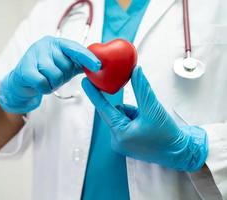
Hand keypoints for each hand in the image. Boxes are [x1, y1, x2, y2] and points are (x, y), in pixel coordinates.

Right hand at [0, 36, 100, 113]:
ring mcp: (33, 55)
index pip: (75, 48)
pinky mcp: (25, 69)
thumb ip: (79, 63)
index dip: (87, 57)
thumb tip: (99, 66)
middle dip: (63, 77)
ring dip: (53, 84)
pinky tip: (39, 85)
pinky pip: (44, 83)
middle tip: (53, 77)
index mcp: (56, 43)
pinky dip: (45, 88)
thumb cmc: (46, 72)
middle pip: (65, 66)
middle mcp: (44, 45)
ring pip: (55, 76)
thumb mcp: (64, 66)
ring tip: (47, 81)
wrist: (22, 81)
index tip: (97, 66)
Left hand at [82, 66, 207, 171]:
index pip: (104, 109)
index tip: (85, 81)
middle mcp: (117, 140)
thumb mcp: (153, 108)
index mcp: (121, 133)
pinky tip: (146, 125)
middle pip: (115, 113)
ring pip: (121, 117)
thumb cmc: (167, 135)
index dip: (94, 93)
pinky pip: (124, 123)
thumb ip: (141, 88)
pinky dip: (133, 119)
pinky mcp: (125, 143)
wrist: (179, 152)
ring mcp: (121, 143)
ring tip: (148, 122)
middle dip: (129, 109)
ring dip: (132, 113)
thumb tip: (134, 71)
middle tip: (143, 113)